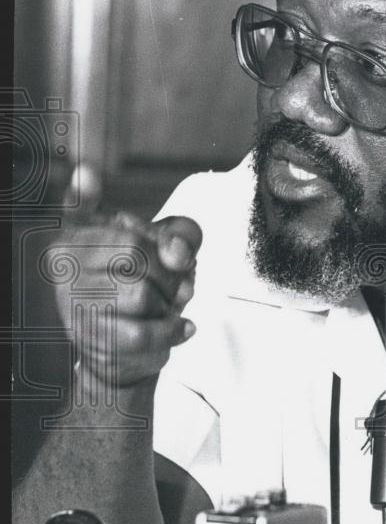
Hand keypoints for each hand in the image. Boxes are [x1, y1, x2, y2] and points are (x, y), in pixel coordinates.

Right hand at [54, 208, 202, 387]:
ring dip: (170, 304)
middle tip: (179, 285)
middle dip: (171, 273)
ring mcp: (72, 301)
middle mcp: (66, 262)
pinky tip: (182, 327)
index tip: (87, 175)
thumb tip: (177, 253)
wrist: (126, 348)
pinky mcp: (88, 337)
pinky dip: (171, 331)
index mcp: (79, 231)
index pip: (79, 207)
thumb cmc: (145, 287)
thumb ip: (182, 234)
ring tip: (172, 306)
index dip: (83, 194)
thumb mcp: (170, 249)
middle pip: (136, 253)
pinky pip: (141, 333)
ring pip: (140, 295)